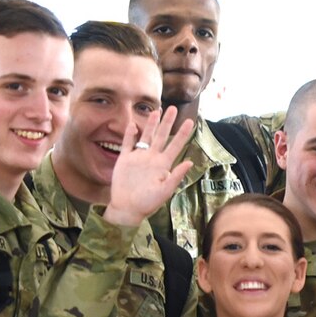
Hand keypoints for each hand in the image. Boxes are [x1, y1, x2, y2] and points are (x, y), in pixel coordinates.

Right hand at [104, 108, 194, 226]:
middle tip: (173, 108)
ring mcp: (138, 158)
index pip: (175, 146)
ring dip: (150, 124)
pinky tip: (133, 124)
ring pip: (145, 136)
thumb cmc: (147, 203)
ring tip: (156, 111)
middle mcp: (152, 158)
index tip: (191, 121)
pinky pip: (128, 143)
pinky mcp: (125, 160)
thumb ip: (176, 176)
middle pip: (161, 136)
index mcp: (163, 165)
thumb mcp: (165, 191)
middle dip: (167, 123)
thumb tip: (190, 162)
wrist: (127, 208)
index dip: (182, 134)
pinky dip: (130, 134)